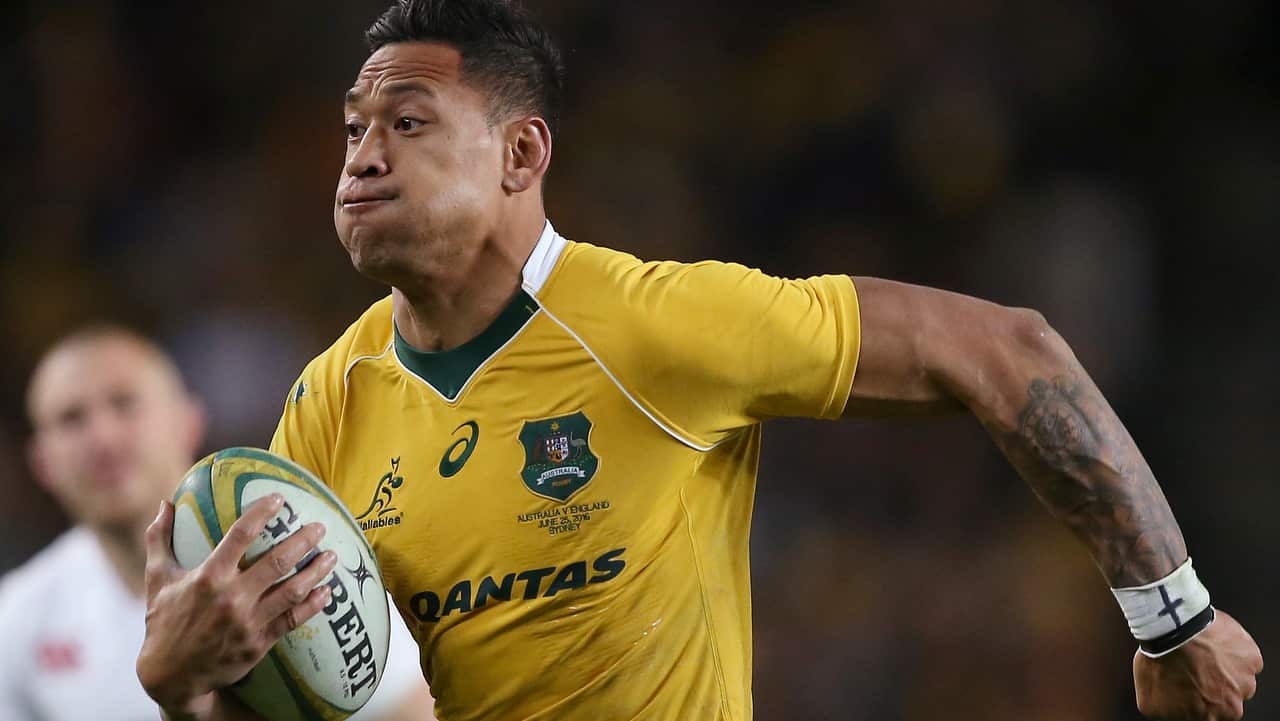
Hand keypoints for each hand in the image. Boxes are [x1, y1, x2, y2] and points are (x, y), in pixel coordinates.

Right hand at [136, 496, 337, 714]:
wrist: (170, 676)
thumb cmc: (164, 622)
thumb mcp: (157, 578)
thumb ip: (159, 538)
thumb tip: (165, 502)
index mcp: (208, 577)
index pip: (240, 535)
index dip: (261, 513)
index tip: (279, 499)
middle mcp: (231, 597)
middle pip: (277, 562)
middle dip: (303, 541)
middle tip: (320, 526)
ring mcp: (248, 622)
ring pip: (292, 591)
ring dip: (316, 571)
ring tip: (332, 556)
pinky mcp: (258, 644)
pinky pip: (292, 620)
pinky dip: (313, 605)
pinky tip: (327, 592)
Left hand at [1134, 608, 1262, 719]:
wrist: (1171, 631)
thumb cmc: (1159, 663)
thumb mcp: (1150, 701)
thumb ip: (1168, 713)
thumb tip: (1170, 713)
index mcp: (1209, 718)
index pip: (1209, 713)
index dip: (1198, 698)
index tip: (1190, 685)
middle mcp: (1231, 706)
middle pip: (1227, 699)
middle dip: (1214, 685)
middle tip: (1196, 667)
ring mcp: (1244, 682)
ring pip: (1239, 679)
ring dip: (1226, 668)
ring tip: (1204, 653)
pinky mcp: (1252, 660)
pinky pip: (1247, 658)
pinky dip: (1236, 651)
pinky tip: (1216, 642)